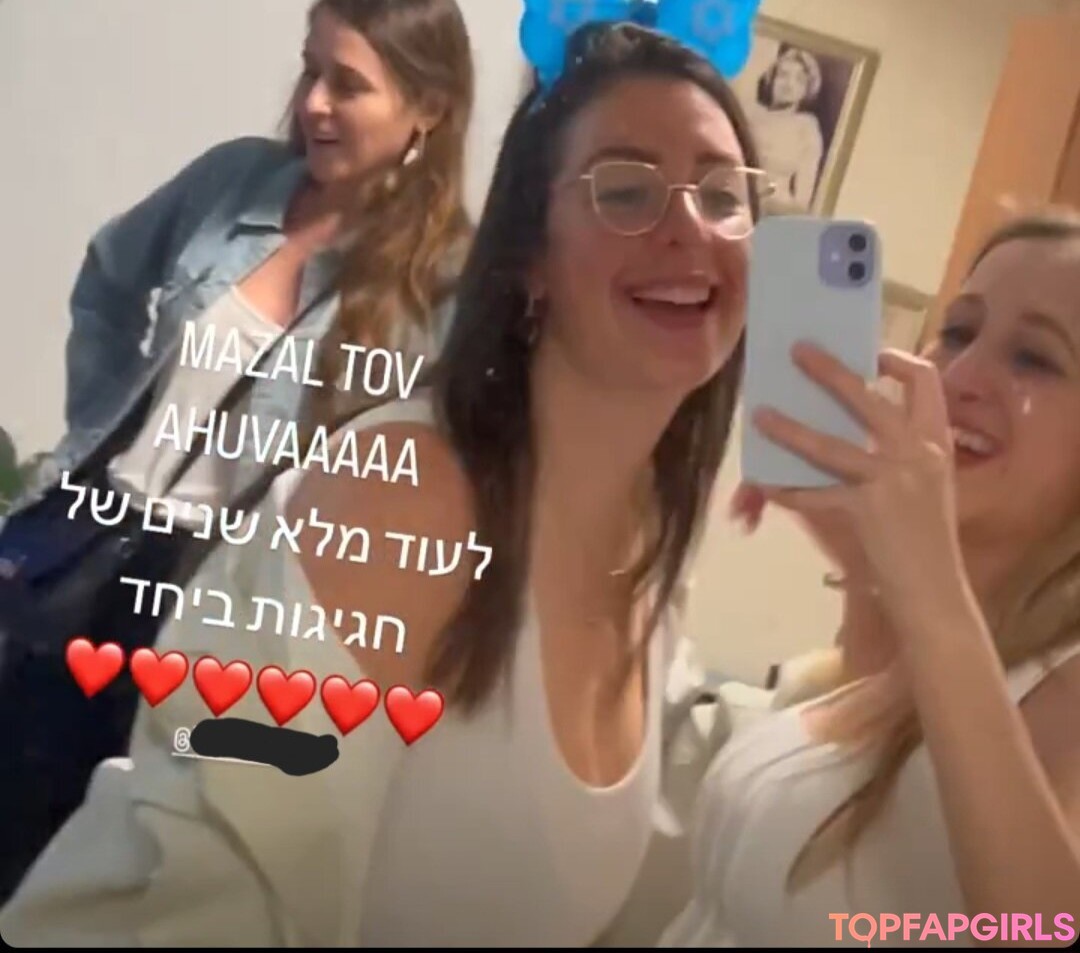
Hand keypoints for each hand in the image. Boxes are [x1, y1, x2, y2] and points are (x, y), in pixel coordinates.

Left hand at [750, 343, 970, 628]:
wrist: (935, 590)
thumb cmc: (928, 539)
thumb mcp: (927, 485)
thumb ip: (900, 454)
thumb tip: (849, 427)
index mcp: (938, 443)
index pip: (928, 383)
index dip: (899, 361)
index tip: (871, 354)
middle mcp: (917, 454)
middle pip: (868, 399)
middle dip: (830, 372)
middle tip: (798, 352)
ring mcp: (891, 481)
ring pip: (829, 445)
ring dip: (789, 429)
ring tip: (759, 414)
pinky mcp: (865, 510)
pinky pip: (814, 494)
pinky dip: (787, 490)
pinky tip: (765, 483)